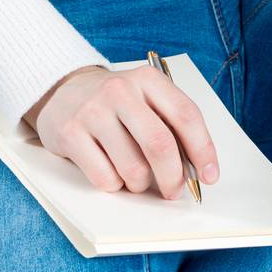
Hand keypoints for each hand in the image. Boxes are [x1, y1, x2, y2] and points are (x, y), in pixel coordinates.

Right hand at [22, 63, 220, 199]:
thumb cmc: (115, 102)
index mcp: (147, 80)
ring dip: (140, 184)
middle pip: (160, 145)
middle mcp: (120, 91)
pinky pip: (105, 178)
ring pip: (132, 169)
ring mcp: (93, 111)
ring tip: (134, 175)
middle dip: (173, 178)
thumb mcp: (145, 98)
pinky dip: (114, 184)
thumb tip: (195, 169)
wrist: (62, 90)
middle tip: (173, 191)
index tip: (209, 176)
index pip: (186, 115)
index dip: (203, 150)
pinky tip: (109, 169)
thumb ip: (170, 125)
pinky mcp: (70, 133)